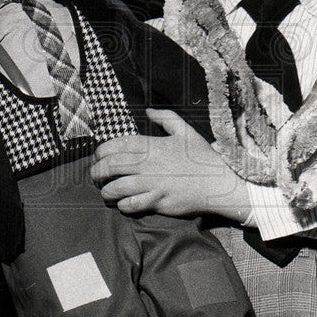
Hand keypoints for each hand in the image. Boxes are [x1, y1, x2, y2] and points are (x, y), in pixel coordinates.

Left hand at [90, 109, 249, 221]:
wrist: (220, 182)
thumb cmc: (202, 157)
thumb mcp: (186, 131)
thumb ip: (166, 118)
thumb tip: (149, 112)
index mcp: (152, 145)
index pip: (115, 146)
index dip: (101, 152)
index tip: (99, 158)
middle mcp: (148, 164)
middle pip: (110, 167)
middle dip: (97, 172)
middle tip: (96, 176)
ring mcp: (153, 184)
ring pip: (116, 188)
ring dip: (106, 191)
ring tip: (106, 191)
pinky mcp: (158, 201)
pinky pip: (131, 204)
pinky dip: (122, 204)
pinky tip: (123, 203)